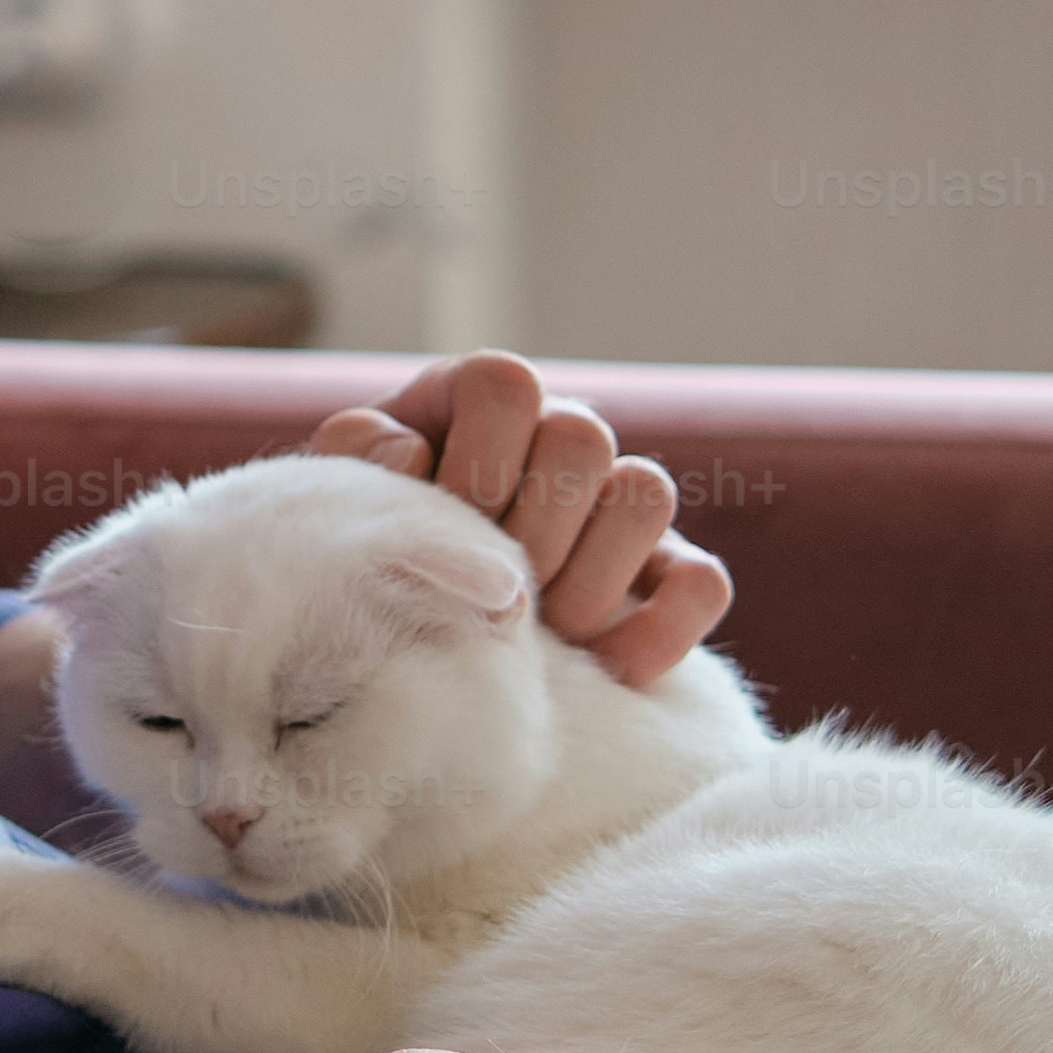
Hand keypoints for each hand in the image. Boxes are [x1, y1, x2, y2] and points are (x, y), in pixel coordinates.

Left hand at [310, 350, 734, 686]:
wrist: (409, 628)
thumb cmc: (376, 546)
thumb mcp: (349, 492)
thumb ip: (359, 455)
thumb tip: (410, 457)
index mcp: (481, 401)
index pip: (507, 386)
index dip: (479, 459)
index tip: (449, 521)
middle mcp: (560, 436)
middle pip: (584, 436)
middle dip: (531, 528)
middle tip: (494, 590)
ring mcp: (619, 505)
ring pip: (648, 493)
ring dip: (592, 575)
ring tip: (545, 631)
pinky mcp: (668, 575)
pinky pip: (704, 583)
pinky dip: (663, 628)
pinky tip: (607, 667)